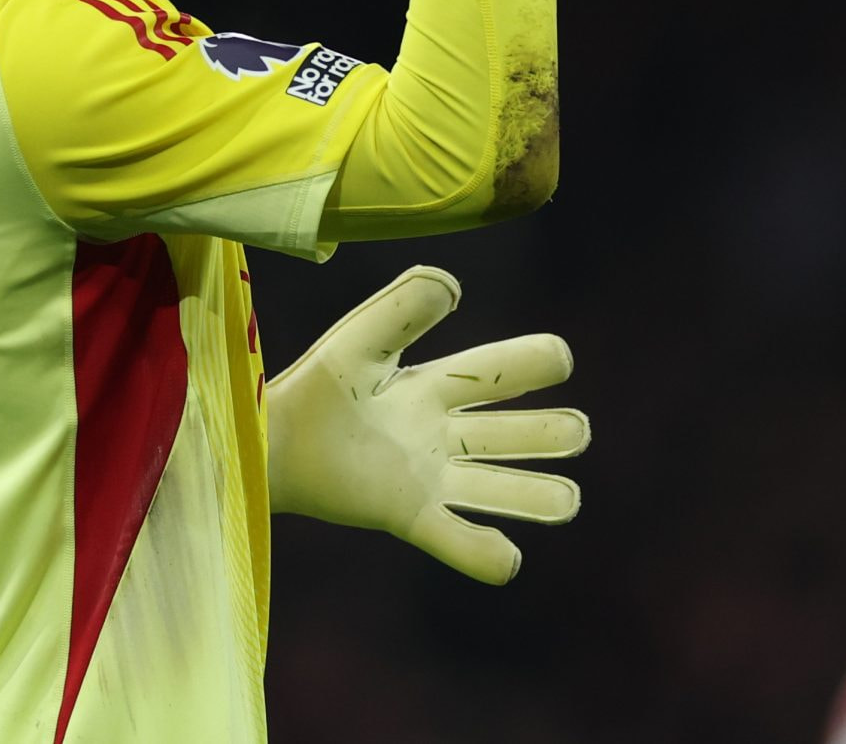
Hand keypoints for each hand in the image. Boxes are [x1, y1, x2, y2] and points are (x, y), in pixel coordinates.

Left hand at [267, 264, 589, 584]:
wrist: (268, 440)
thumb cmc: (314, 385)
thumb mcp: (361, 338)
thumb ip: (403, 307)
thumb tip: (454, 286)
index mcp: (434, 385)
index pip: (497, 373)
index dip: (531, 364)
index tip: (560, 359)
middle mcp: (441, 433)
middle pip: (511, 435)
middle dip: (548, 434)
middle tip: (577, 431)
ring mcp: (429, 477)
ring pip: (496, 488)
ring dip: (534, 496)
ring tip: (569, 500)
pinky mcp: (407, 515)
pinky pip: (454, 537)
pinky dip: (481, 552)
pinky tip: (508, 560)